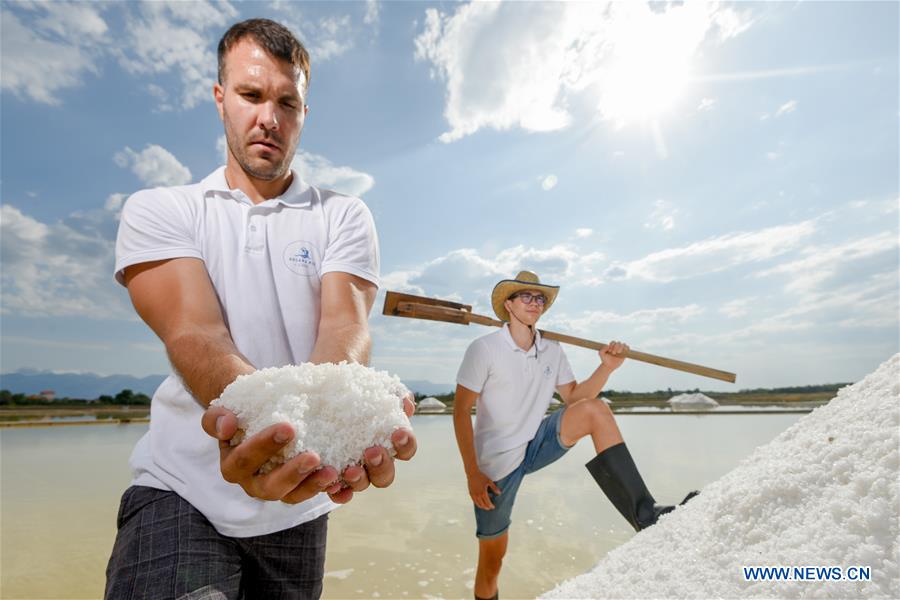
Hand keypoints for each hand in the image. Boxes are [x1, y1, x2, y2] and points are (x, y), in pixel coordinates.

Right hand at [201, 406, 340, 503]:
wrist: (258, 417)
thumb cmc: (241, 413)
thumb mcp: (224, 411)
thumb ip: (216, 418)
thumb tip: (227, 425)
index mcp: (233, 466)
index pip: (244, 460)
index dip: (264, 445)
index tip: (289, 427)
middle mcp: (254, 483)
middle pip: (270, 487)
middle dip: (292, 473)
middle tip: (314, 456)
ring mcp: (278, 489)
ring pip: (294, 496)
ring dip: (313, 486)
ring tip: (333, 471)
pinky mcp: (299, 490)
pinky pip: (313, 495)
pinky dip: (328, 491)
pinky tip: (344, 482)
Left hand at [326, 392, 417, 504]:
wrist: (318, 390)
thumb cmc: (349, 386)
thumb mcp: (367, 381)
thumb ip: (389, 391)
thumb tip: (405, 403)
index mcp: (387, 440)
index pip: (406, 450)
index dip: (406, 444)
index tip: (398, 431)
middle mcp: (373, 461)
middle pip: (386, 475)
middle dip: (382, 465)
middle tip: (371, 451)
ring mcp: (352, 470)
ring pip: (363, 484)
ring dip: (359, 480)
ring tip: (348, 469)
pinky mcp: (330, 476)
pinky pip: (337, 491)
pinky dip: (338, 493)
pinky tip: (334, 487)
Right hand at [467, 470, 500, 509]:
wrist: (472, 473)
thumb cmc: (481, 477)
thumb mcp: (489, 481)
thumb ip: (494, 488)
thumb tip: (499, 493)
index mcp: (483, 493)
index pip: (487, 503)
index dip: (491, 506)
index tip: (493, 507)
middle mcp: (478, 495)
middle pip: (483, 505)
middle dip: (487, 507)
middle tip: (489, 508)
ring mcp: (474, 495)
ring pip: (478, 504)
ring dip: (482, 506)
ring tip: (485, 506)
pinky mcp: (470, 493)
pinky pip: (474, 501)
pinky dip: (477, 503)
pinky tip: (479, 502)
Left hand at [599, 340, 628, 370]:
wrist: (609, 366)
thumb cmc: (605, 359)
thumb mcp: (601, 354)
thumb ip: (602, 349)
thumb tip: (608, 345)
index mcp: (611, 346)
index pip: (613, 342)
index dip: (612, 345)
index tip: (609, 351)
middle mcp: (616, 347)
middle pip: (618, 343)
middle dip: (616, 347)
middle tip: (613, 353)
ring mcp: (621, 350)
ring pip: (624, 344)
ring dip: (621, 347)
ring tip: (618, 352)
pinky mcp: (625, 353)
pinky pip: (628, 348)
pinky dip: (627, 348)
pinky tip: (624, 352)